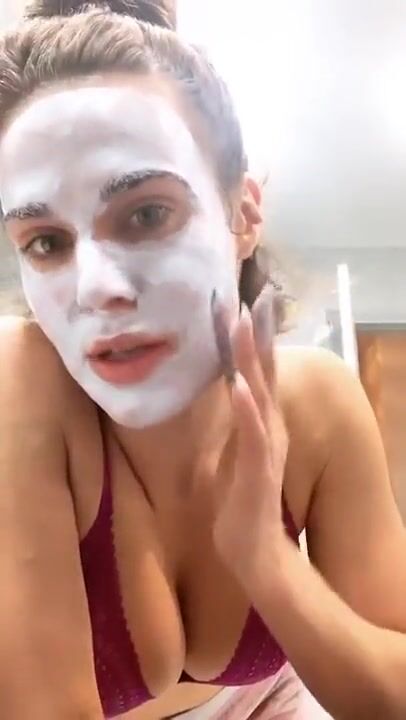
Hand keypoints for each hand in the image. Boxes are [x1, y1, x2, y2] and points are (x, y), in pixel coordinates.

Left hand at [213, 288, 288, 584]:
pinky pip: (253, 436)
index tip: (242, 302)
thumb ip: (238, 421)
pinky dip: (247, 409)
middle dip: (255, 334)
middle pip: (263, 373)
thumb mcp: (237, 451)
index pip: (256, 373)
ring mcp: (266, 448)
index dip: (250, 338)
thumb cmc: (242, 501)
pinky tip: (239, 385)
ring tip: (243, 323)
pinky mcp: (259, 472)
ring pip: (259, 394)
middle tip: (252, 295)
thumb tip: (230, 392)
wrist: (255, 551)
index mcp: (261, 423)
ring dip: (249, 358)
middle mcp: (269, 428)